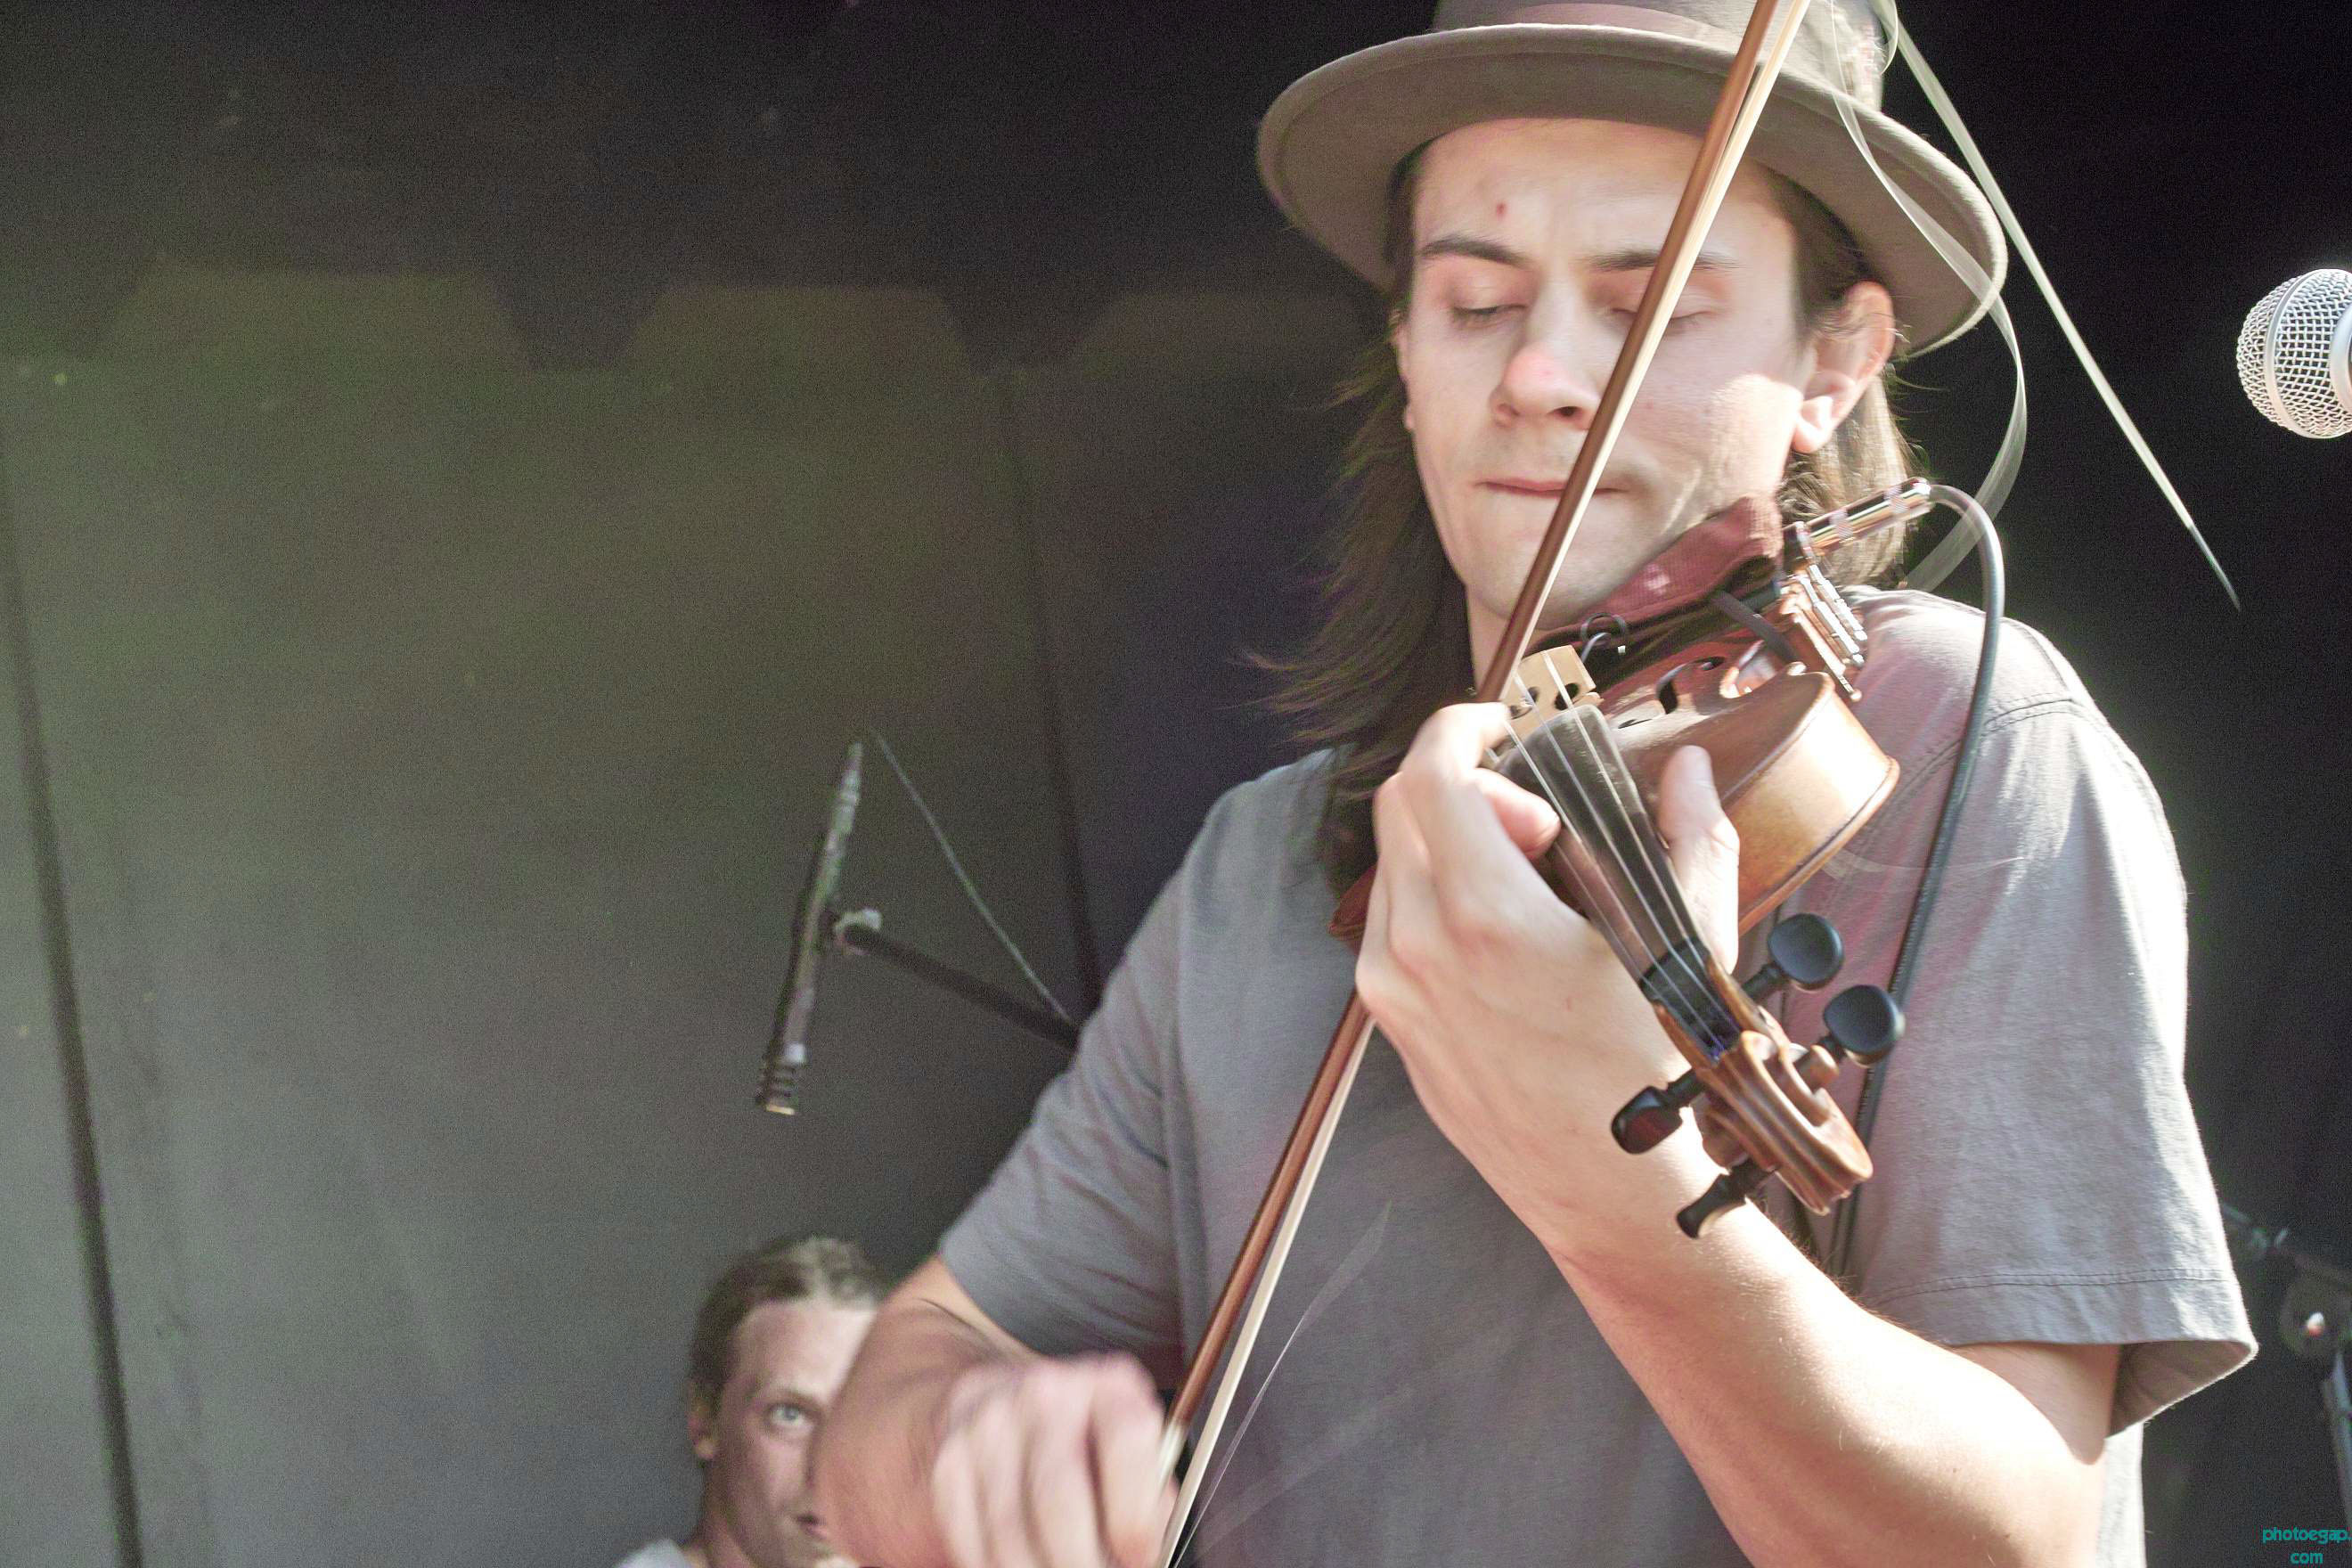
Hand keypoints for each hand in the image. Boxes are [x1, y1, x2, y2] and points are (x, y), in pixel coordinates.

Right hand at [930, 1352, 1174, 1567]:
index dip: (1135, 1516)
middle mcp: (1044, 1398)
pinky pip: (969, 1540)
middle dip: (1080, 1565)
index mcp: (1108, 1389)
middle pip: (1058, 1499)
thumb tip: (1140, 1556)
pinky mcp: (949, 1465)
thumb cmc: (1086, 1437)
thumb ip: (1148, 1499)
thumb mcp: (1134, 1450)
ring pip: (1009, 1532)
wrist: (1004, 1401)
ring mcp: (988, 1429)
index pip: (1126, 1443)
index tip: (1139, 1559)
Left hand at [1355, 702, 1740, 1259]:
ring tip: (1527, 874)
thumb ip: (1690, 841)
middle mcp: (1416, 951)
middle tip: (1534, 805)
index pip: (1430, 775)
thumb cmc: (1655, 1081)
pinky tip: (1503, 929)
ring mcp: (1394, 994)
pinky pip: (1393, 930)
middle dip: (1462, 781)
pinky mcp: (1394, 1029)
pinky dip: (1435, 898)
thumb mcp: (1685, 948)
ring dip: (1448, 842)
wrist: (1617, 1199)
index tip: (1503, 726)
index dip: (1461, 729)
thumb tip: (1691, 771)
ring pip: (1392, 869)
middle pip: (1401, 810)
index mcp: (1482, 919)